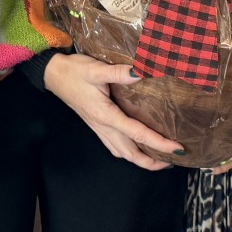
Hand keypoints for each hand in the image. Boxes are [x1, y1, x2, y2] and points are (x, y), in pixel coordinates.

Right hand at [44, 55, 174, 169]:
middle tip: (173, 160)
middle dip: (152, 162)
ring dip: (141, 160)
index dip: (159, 143)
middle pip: (131, 154)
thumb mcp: (95, 69)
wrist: (53, 75)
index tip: (177, 148)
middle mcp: (103, 127)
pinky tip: (136, 147)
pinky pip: (115, 147)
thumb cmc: (74, 72)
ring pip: (123, 153)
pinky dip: (129, 153)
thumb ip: (118, 72)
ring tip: (159, 158)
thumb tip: (140, 72)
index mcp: (106, 115)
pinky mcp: (96, 126)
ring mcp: (99, 129)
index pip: (138, 134)